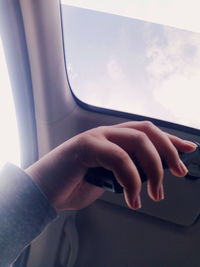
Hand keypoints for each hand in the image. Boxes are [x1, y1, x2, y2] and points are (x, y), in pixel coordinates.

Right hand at [25, 121, 196, 210]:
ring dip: (153, 169)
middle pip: (147, 131)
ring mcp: (96, 136)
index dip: (170, 140)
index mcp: (112, 139)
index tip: (189, 149)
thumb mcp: (109, 178)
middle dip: (168, 151)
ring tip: (155, 194)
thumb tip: (151, 174)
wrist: (44, 191)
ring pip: (137, 141)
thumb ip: (127, 170)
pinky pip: (119, 158)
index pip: (147, 133)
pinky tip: (132, 197)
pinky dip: (131, 180)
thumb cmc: (74, 185)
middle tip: (178, 173)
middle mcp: (106, 133)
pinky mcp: (86, 146)